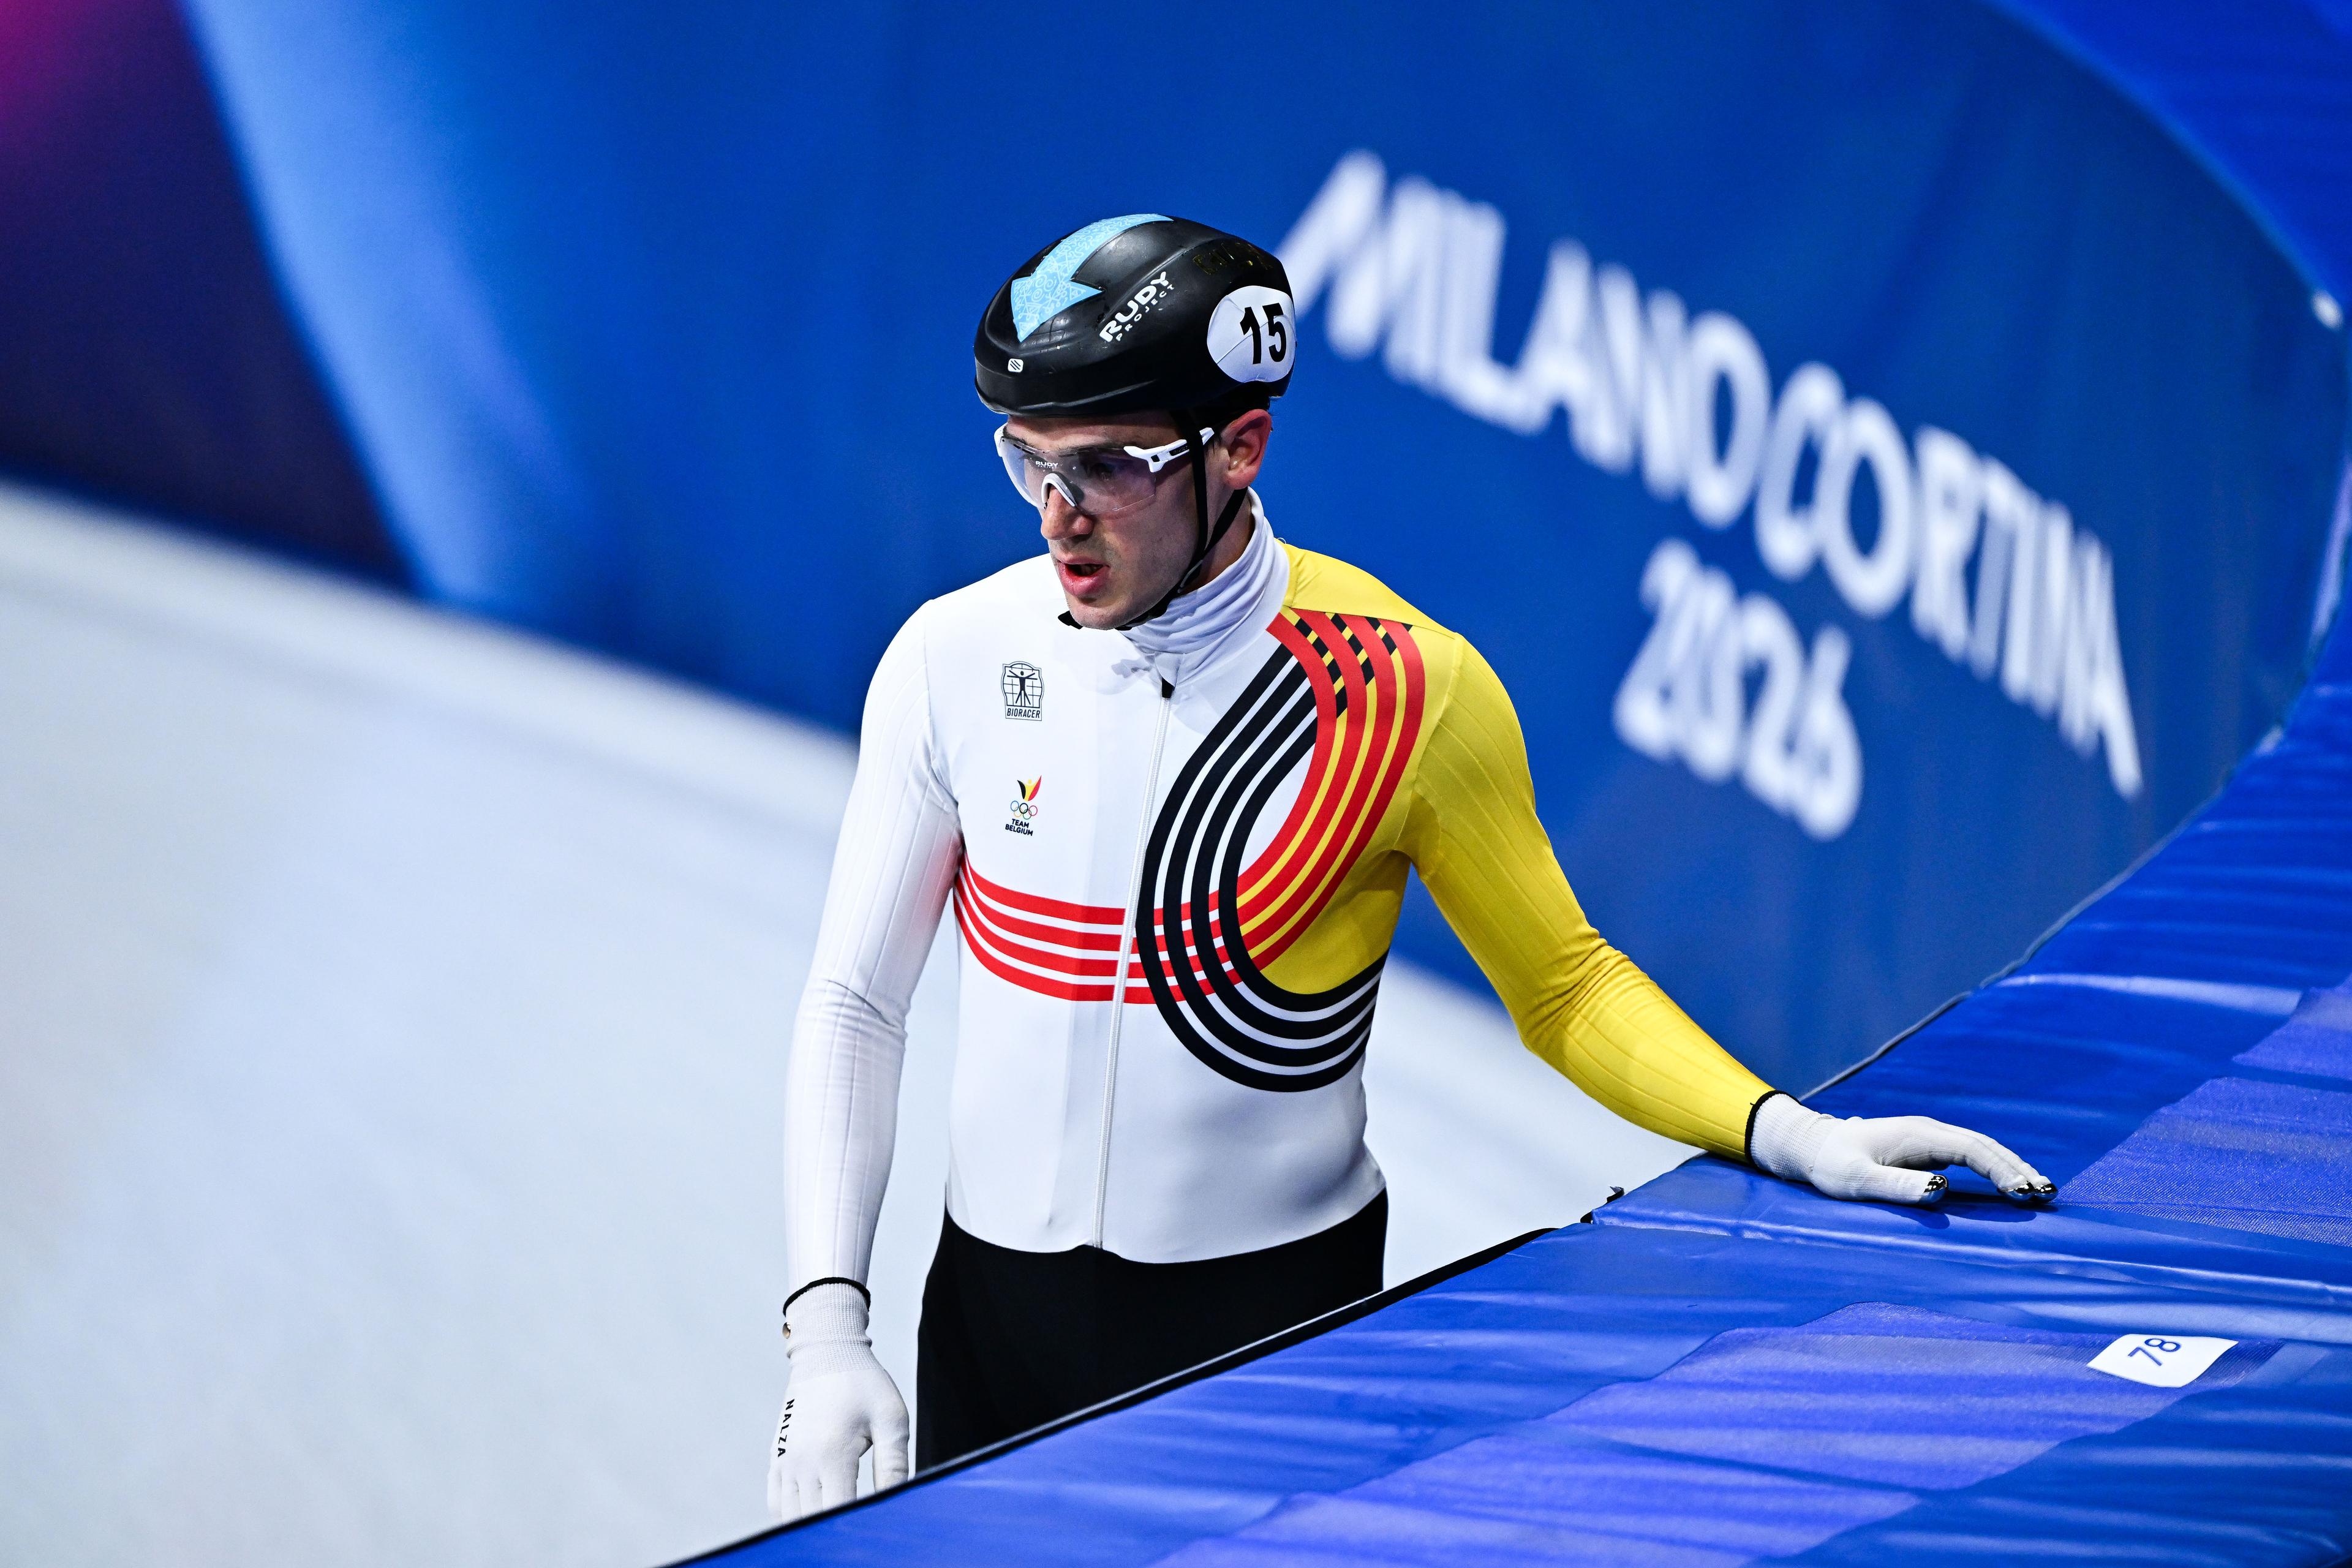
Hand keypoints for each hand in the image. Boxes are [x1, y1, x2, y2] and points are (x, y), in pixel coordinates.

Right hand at [767, 1282, 909, 1520]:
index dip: (852, 1530)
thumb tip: (895, 1503)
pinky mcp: (775, 1457)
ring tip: (835, 1529)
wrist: (826, 1353)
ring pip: (790, 1517)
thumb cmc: (864, 1384)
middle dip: (833, 1532)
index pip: (837, 1513)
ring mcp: (783, 1460)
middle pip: (811, 1521)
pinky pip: (776, 1503)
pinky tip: (813, 1515)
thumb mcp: (891, 1419)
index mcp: (832, 1454)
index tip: (868, 1533)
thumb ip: (894, 1465)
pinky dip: (791, 1516)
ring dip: (811, 1527)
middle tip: (856, 1535)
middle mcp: (800, 1461)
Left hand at [1749, 1092, 2054, 1205]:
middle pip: (1985, 1146)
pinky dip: (1994, 1170)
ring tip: (2041, 1192)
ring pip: (1981, 1150)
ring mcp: (1930, 1140)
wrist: (1813, 1147)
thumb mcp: (1857, 1180)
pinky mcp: (1928, 1151)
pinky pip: (1970, 1157)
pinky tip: (2011, 1186)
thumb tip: (1941, 1190)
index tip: (2023, 1192)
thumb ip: (1896, 1185)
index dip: (2001, 1169)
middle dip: (2017, 1168)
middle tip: (2048, 1195)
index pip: (1971, 1149)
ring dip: (2011, 1168)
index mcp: (1918, 1135)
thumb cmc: (1831, 1165)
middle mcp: (1929, 1132)